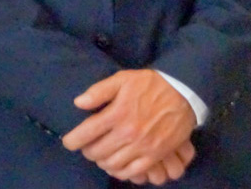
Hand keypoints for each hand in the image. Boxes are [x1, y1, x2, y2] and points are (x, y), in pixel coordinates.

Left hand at [61, 69, 196, 182]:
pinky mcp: (156, 155)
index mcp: (117, 114)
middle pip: (97, 152)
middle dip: (87, 151)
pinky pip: (133, 172)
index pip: (87, 133)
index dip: (73, 141)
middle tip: (86, 147)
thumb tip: (78, 103)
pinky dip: (121, 172)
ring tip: (100, 155)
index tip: (68, 142)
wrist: (182, 93)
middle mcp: (128, 133)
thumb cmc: (148, 84)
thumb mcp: (121, 79)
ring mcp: (143, 146)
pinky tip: (116, 166)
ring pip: (113, 164)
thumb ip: (98, 91)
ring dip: (102, 162)